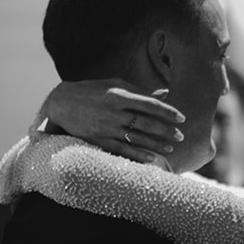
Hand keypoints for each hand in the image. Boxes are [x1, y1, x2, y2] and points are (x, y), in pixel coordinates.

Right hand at [43, 81, 185, 162]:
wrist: (62, 103)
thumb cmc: (92, 91)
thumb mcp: (115, 85)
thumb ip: (140, 91)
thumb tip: (164, 94)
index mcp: (119, 95)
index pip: (150, 104)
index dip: (168, 112)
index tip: (182, 118)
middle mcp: (114, 112)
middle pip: (147, 124)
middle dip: (166, 131)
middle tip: (180, 136)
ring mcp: (106, 128)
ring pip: (137, 139)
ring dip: (156, 145)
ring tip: (170, 148)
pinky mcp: (99, 140)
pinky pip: (122, 150)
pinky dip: (138, 155)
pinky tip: (151, 158)